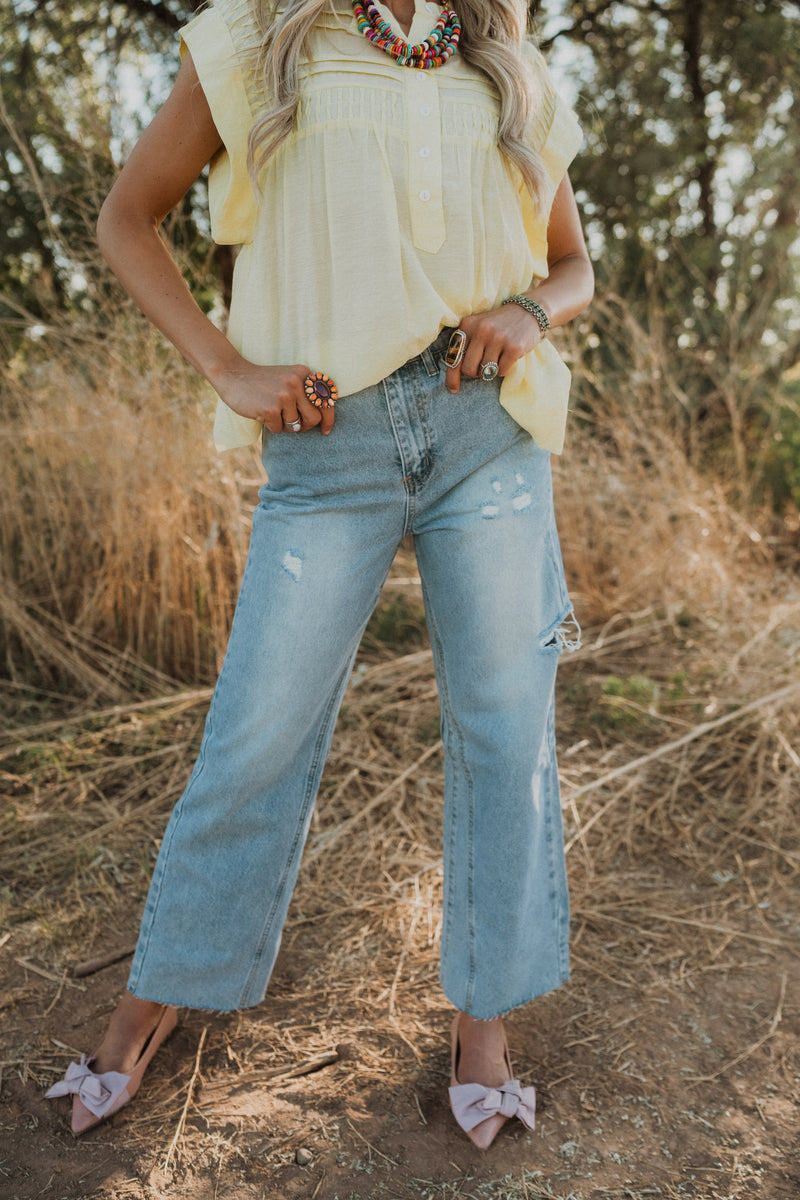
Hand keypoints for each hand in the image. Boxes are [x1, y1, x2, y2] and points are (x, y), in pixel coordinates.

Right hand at [213, 358, 335, 434]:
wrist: (232, 374)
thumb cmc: (261, 381)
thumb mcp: (287, 378)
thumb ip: (304, 392)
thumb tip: (321, 418)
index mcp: (303, 374)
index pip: (326, 401)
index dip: (328, 419)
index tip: (326, 431)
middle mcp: (296, 383)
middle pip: (314, 418)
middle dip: (305, 426)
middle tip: (295, 426)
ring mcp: (284, 395)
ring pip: (295, 425)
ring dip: (284, 425)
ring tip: (272, 412)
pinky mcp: (271, 408)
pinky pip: (279, 429)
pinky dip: (271, 425)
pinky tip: (261, 412)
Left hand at [445, 303, 545, 394]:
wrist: (528, 311)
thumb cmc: (498, 325)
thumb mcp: (478, 327)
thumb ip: (465, 345)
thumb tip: (455, 377)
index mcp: (468, 325)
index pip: (454, 356)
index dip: (452, 377)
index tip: (453, 390)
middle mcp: (481, 330)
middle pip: (468, 369)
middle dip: (475, 372)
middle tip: (483, 365)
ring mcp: (498, 338)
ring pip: (485, 372)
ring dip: (491, 370)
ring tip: (498, 356)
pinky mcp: (514, 347)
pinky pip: (501, 372)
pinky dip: (503, 369)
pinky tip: (508, 356)